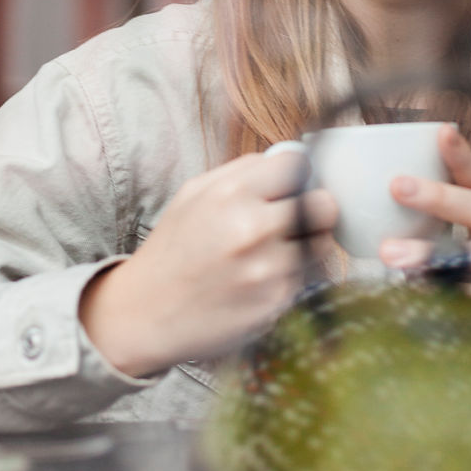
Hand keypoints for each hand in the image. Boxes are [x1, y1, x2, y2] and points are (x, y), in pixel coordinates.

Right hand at [79, 151, 337, 376]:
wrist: (146, 314)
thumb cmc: (174, 249)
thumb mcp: (195, 194)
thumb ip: (243, 171)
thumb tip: (289, 157)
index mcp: (231, 194)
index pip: (297, 165)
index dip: (296, 174)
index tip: (289, 185)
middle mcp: (253, 230)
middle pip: (324, 205)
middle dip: (315, 208)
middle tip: (298, 217)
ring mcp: (268, 270)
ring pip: (324, 245)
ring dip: (309, 245)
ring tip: (280, 250)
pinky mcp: (276, 304)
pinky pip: (310, 279)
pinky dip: (297, 276)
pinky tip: (267, 277)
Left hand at [377, 125, 470, 301]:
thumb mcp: (456, 251)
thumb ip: (425, 230)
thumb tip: (362, 202)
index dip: (463, 157)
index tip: (441, 131)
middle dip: (441, 196)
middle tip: (397, 185)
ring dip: (434, 254)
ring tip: (392, 255)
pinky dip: (454, 299)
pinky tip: (422, 297)